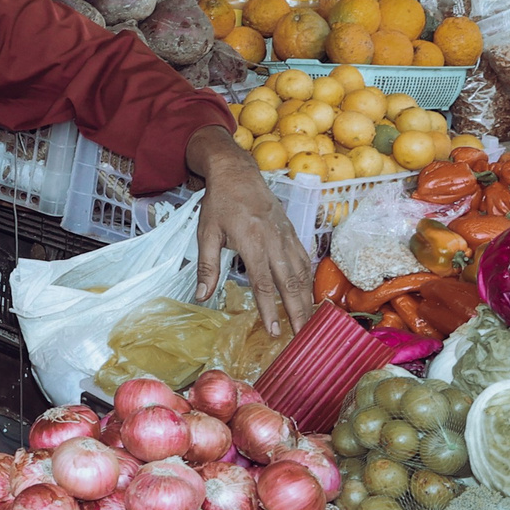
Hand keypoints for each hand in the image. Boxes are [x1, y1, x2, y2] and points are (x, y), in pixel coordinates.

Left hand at [189, 126, 317, 335]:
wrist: (238, 173)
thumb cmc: (219, 203)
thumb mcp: (206, 233)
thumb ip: (206, 266)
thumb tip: (201, 297)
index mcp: (252, 242)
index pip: (263, 284)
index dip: (270, 310)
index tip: (274, 331)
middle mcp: (274, 240)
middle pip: (289, 282)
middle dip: (297, 311)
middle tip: (301, 336)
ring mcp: (287, 236)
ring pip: (301, 273)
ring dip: (306, 299)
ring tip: (308, 323)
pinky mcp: (292, 233)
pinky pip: (304, 260)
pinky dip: (309, 280)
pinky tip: (309, 296)